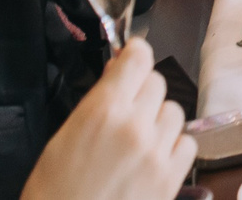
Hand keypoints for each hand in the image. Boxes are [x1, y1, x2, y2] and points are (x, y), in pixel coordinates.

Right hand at [18, 38, 193, 199]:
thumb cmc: (54, 193)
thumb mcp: (63, 138)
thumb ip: (96, 102)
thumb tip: (119, 72)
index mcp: (102, 110)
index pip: (137, 58)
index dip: (135, 56)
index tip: (132, 59)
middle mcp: (135, 125)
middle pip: (157, 83)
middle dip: (143, 92)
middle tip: (127, 111)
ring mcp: (156, 151)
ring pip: (174, 111)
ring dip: (159, 120)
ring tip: (138, 141)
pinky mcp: (170, 178)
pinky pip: (187, 144)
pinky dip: (174, 147)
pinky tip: (153, 159)